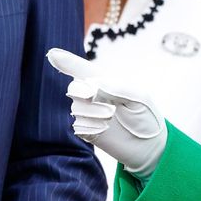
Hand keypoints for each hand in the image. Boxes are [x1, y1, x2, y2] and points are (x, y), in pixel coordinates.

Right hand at [46, 48, 167, 177]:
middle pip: (75, 88)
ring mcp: (89, 113)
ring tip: (110, 118)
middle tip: (109, 106)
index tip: (52, 54)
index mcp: (105, 81)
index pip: (82, 68)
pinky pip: (78, 125)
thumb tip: (92, 85)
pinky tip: (104, 130)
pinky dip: (91, 127)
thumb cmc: (146, 117)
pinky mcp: (87, 130)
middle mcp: (93, 95)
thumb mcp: (138, 98)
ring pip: (76, 107)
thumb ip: (116, 88)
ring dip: (93, 113)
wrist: (149, 146)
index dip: (66, 61)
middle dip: (86, 94)